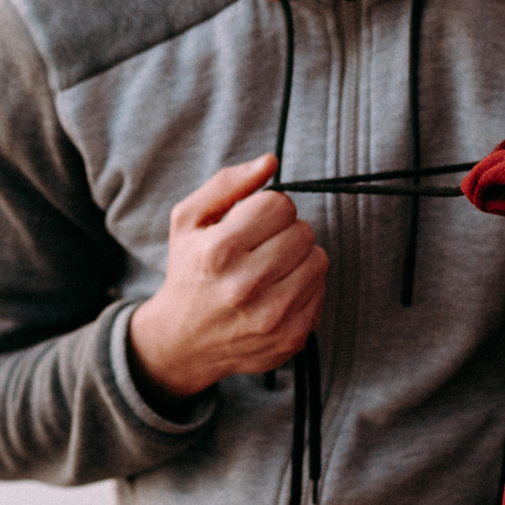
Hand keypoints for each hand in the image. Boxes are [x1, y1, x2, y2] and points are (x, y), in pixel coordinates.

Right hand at [129, 157, 327, 406]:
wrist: (182, 343)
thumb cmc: (188, 273)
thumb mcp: (189, 221)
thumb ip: (228, 183)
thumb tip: (271, 161)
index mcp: (218, 251)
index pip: (280, 205)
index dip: (269, 208)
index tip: (254, 223)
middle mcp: (245, 286)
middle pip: (303, 231)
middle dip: (286, 232)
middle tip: (262, 247)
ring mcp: (271, 316)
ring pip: (319, 260)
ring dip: (299, 259)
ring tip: (271, 269)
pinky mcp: (291, 337)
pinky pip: (321, 290)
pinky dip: (304, 287)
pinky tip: (277, 292)